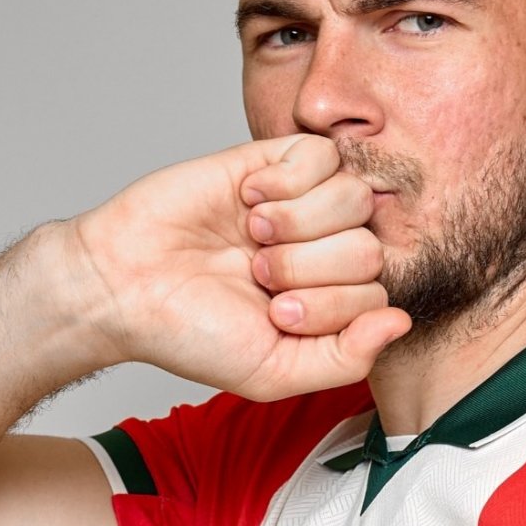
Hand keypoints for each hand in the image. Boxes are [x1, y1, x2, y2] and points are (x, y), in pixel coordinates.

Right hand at [69, 135, 410, 398]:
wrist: (124, 284)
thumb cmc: (192, 332)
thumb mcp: (275, 372)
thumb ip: (347, 358)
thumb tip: (401, 322)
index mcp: (329, 301)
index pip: (377, 294)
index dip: (330, 305)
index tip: (274, 312)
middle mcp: (323, 251)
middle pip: (368, 247)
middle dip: (309, 267)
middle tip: (256, 272)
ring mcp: (303, 204)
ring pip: (353, 198)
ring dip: (299, 222)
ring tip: (253, 234)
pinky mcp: (276, 160)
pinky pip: (323, 154)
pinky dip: (288, 179)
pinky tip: (251, 197)